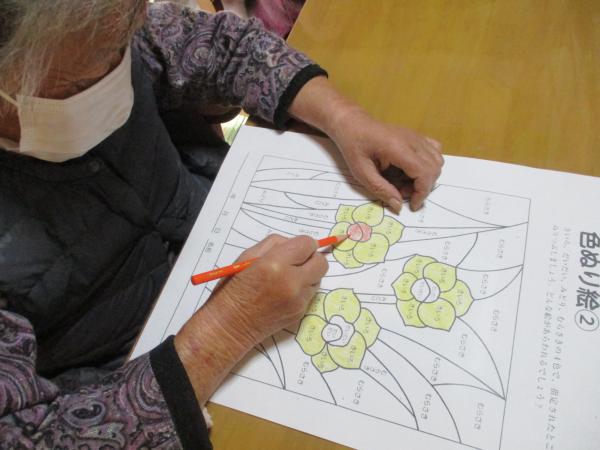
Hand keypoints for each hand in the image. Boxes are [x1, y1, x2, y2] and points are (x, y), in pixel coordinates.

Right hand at [174, 235, 327, 403]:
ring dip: (307, 275)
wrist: (229, 326)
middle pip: (321, 262)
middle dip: (310, 258)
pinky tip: (283, 293)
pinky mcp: (300, 312)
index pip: (308, 244)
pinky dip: (301, 290)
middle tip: (295, 262)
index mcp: (275, 263)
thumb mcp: (246, 257)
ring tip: (286, 279)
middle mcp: (292, 281)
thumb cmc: (232, 289)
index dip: (303, 244)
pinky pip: (310, 294)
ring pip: (318, 278)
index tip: (294, 249)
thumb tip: (293, 243)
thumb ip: (273, 245)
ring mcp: (298, 299)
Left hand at [328, 107, 443, 211]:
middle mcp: (412, 140)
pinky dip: (428, 165)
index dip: (422, 192)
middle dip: (422, 187)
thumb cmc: (354, 146)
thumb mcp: (361, 172)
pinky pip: (434, 151)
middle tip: (402, 192)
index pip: (424, 172)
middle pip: (434, 168)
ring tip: (405, 182)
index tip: (411, 205)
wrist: (353, 124)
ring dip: (426, 177)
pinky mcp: (416, 137)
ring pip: (437, 160)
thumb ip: (381, 189)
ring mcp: (416, 137)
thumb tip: (398, 205)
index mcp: (398, 148)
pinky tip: (411, 169)